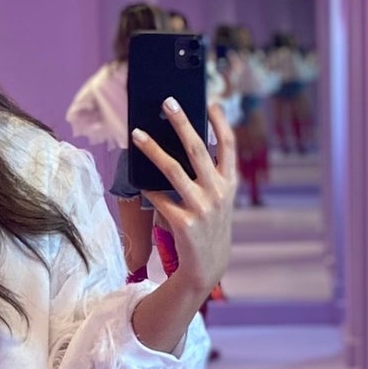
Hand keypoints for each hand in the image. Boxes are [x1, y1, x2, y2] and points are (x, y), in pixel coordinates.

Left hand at [131, 101, 236, 296]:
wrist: (208, 266)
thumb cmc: (209, 225)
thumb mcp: (218, 199)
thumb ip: (209, 175)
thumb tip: (182, 144)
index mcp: (229, 183)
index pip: (229, 145)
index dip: (220, 122)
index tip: (210, 102)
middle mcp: (218, 193)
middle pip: (197, 149)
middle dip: (181, 122)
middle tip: (167, 102)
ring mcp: (201, 208)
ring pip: (172, 169)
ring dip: (152, 149)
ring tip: (137, 133)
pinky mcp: (183, 223)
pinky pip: (160, 198)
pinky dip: (148, 187)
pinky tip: (138, 178)